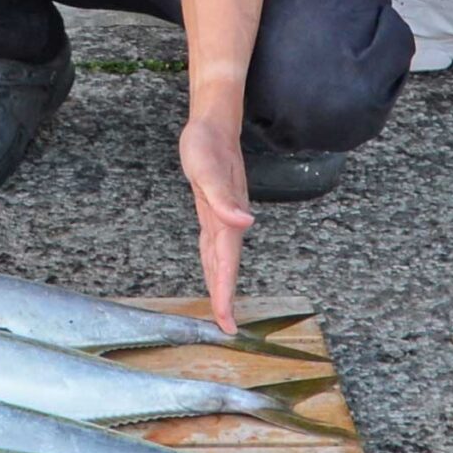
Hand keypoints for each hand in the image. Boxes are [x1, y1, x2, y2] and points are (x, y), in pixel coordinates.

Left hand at [178, 111, 254, 335]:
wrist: (214, 125)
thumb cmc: (207, 144)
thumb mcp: (207, 169)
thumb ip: (224, 198)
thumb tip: (245, 222)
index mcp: (225, 217)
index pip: (226, 263)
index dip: (226, 292)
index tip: (227, 320)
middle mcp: (226, 221)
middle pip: (226, 266)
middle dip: (226, 297)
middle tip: (227, 327)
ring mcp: (221, 216)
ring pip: (221, 258)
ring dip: (222, 283)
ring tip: (222, 309)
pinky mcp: (214, 210)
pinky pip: (214, 245)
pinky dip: (215, 263)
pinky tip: (213, 272)